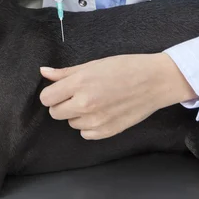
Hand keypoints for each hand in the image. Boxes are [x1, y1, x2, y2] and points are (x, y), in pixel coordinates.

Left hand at [39, 53, 197, 139]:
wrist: (155, 81)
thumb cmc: (126, 68)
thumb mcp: (93, 64)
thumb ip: (65, 72)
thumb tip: (44, 72)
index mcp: (80, 84)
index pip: (46, 98)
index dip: (52, 94)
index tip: (61, 90)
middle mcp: (85, 104)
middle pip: (55, 113)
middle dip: (62, 104)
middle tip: (79, 95)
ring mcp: (96, 120)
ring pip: (71, 123)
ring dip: (77, 115)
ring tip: (96, 101)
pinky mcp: (107, 132)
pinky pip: (85, 134)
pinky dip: (90, 126)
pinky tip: (102, 112)